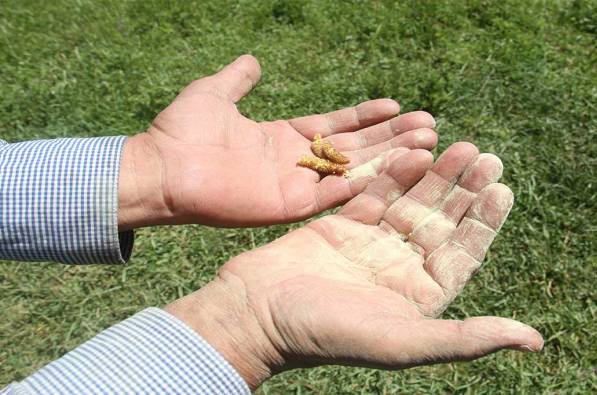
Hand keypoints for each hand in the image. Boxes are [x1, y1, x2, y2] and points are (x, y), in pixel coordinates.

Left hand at [118, 55, 437, 228]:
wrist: (160, 168)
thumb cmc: (181, 131)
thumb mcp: (215, 93)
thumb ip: (239, 79)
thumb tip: (254, 59)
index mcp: (284, 137)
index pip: (336, 126)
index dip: (366, 116)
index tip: (397, 104)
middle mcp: (296, 162)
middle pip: (355, 148)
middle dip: (391, 137)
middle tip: (428, 126)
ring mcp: (295, 186)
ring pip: (353, 171)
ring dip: (389, 160)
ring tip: (425, 146)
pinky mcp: (289, 207)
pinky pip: (333, 196)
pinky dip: (363, 186)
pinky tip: (395, 173)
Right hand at [166, 143, 542, 389]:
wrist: (256, 314)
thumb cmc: (328, 333)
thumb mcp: (405, 341)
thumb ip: (468, 338)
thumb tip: (534, 341)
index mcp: (419, 296)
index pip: (463, 253)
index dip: (484, 222)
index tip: (502, 189)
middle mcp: (399, 268)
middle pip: (441, 222)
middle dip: (464, 189)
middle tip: (485, 155)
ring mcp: (370, 244)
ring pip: (411, 202)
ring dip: (435, 174)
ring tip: (458, 145)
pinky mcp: (342, 224)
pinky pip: (375, 193)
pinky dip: (394, 174)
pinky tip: (413, 151)